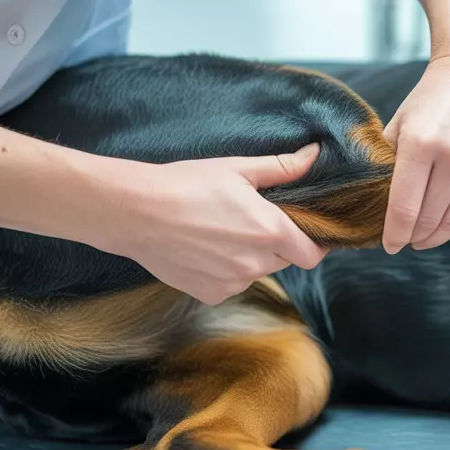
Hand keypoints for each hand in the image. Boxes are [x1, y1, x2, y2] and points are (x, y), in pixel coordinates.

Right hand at [102, 145, 327, 304]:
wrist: (134, 212)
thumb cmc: (186, 185)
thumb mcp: (237, 169)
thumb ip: (282, 168)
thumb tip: (314, 155)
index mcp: (270, 231)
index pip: (313, 254)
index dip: (315, 243)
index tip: (306, 230)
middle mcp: (256, 264)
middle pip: (285, 260)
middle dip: (278, 244)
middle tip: (253, 221)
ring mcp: (232, 283)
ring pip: (257, 272)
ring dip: (251, 257)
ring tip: (223, 231)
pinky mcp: (210, 294)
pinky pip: (231, 284)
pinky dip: (225, 271)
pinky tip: (204, 249)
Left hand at [382, 45, 449, 252]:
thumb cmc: (432, 96)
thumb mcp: (399, 122)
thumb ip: (388, 161)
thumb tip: (376, 202)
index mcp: (421, 143)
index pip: (405, 208)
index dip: (394, 234)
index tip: (389, 245)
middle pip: (430, 219)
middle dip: (414, 237)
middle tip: (406, 240)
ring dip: (438, 237)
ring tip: (426, 238)